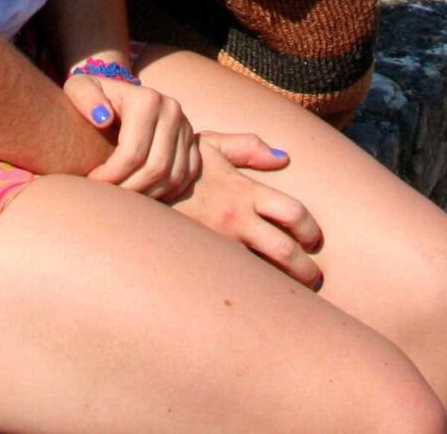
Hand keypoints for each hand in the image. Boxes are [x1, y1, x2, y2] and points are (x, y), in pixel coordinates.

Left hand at [67, 69, 200, 199]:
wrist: (118, 95)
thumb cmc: (93, 97)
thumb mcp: (80, 88)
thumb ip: (83, 97)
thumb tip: (103, 118)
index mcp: (147, 99)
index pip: (132, 152)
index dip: (111, 175)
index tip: (92, 182)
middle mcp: (172, 110)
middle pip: (156, 167)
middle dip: (129, 189)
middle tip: (107, 196)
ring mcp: (186, 127)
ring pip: (173, 176)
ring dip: (147, 194)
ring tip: (122, 197)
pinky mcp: (193, 142)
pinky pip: (186, 177)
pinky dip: (166, 191)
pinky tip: (142, 193)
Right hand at [173, 133, 322, 287]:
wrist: (131, 187)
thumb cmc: (176, 167)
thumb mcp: (210, 145)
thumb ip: (248, 147)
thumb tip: (284, 158)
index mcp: (244, 192)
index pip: (293, 213)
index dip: (311, 229)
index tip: (314, 240)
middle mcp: (236, 221)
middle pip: (286, 252)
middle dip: (307, 270)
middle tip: (314, 278)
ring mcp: (218, 246)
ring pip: (263, 276)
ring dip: (284, 289)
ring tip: (293, 299)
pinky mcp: (200, 263)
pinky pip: (234, 283)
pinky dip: (250, 293)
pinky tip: (258, 302)